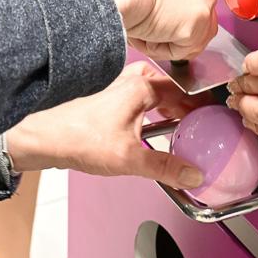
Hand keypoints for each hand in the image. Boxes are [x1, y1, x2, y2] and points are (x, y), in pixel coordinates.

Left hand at [6, 62, 207, 186]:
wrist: (42, 137)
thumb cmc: (76, 138)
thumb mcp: (129, 158)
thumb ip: (165, 167)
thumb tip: (192, 174)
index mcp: (140, 87)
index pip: (183, 89)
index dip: (201, 102)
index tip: (214, 115)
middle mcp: (128, 82)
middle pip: (169, 88)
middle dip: (185, 104)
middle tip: (200, 122)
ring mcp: (115, 90)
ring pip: (152, 93)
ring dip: (167, 107)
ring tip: (181, 126)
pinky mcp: (106, 102)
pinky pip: (137, 101)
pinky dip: (150, 112)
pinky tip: (150, 131)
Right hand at [76, 0, 216, 60]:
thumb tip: (168, 11)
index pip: (199, 5)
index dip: (179, 19)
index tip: (161, 22)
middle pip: (202, 27)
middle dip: (176, 36)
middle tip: (149, 31)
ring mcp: (204, 7)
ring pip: (191, 43)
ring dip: (166, 43)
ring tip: (143, 32)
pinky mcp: (194, 29)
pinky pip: (178, 52)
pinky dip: (158, 50)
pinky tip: (144, 34)